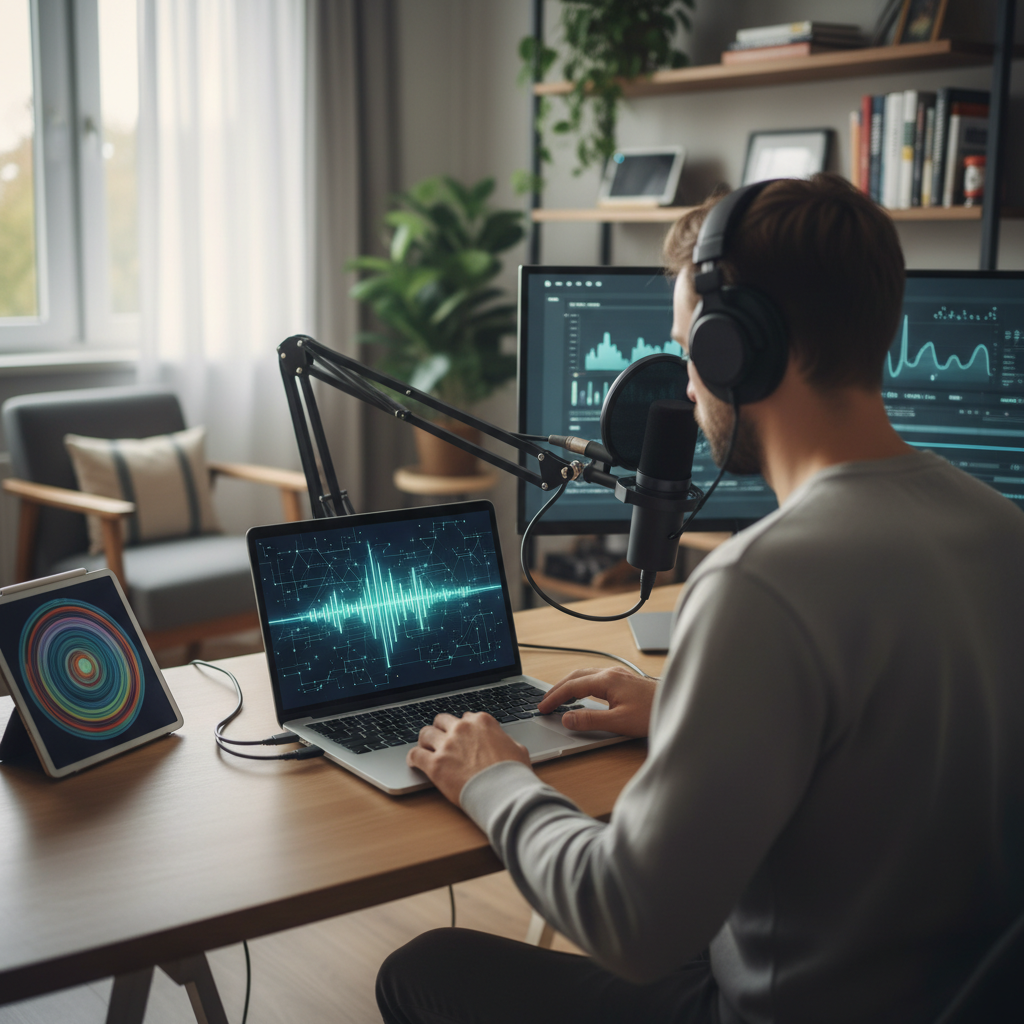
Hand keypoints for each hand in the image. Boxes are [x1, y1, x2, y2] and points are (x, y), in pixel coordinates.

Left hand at [408, 712, 531, 804]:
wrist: (504, 793)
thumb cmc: (514, 774)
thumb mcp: (517, 749)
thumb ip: (504, 741)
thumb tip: (503, 743)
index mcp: (482, 722)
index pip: (465, 717)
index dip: (463, 728)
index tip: (461, 737)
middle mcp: (462, 729)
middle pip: (442, 720)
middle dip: (441, 729)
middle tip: (441, 740)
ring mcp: (447, 745)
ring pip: (425, 734)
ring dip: (425, 741)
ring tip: (425, 749)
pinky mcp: (435, 764)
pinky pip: (415, 754)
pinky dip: (413, 758)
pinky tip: (414, 763)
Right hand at [537, 667, 655, 737]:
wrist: (677, 707)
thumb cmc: (652, 714)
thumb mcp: (618, 722)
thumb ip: (590, 720)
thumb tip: (566, 718)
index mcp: (607, 680)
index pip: (572, 686)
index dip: (554, 698)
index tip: (541, 707)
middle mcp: (611, 673)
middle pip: (576, 676)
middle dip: (557, 689)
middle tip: (544, 702)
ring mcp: (618, 675)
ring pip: (585, 675)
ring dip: (569, 685)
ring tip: (558, 697)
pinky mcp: (624, 681)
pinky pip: (595, 678)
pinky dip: (581, 685)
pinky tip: (582, 694)